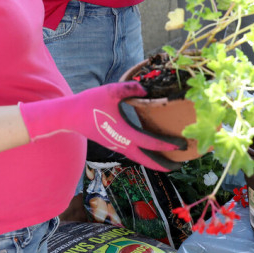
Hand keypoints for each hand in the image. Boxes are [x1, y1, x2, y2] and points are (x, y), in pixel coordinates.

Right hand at [19, 82, 184, 171]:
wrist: (71, 116)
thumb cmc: (90, 102)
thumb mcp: (110, 91)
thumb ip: (129, 89)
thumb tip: (146, 89)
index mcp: (123, 132)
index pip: (149, 142)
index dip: (166, 144)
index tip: (181, 144)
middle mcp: (122, 143)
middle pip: (147, 159)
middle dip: (164, 163)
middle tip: (182, 164)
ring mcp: (118, 146)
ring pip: (140, 158)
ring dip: (156, 161)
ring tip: (172, 163)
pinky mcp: (115, 144)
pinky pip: (135, 154)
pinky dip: (147, 156)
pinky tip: (154, 152)